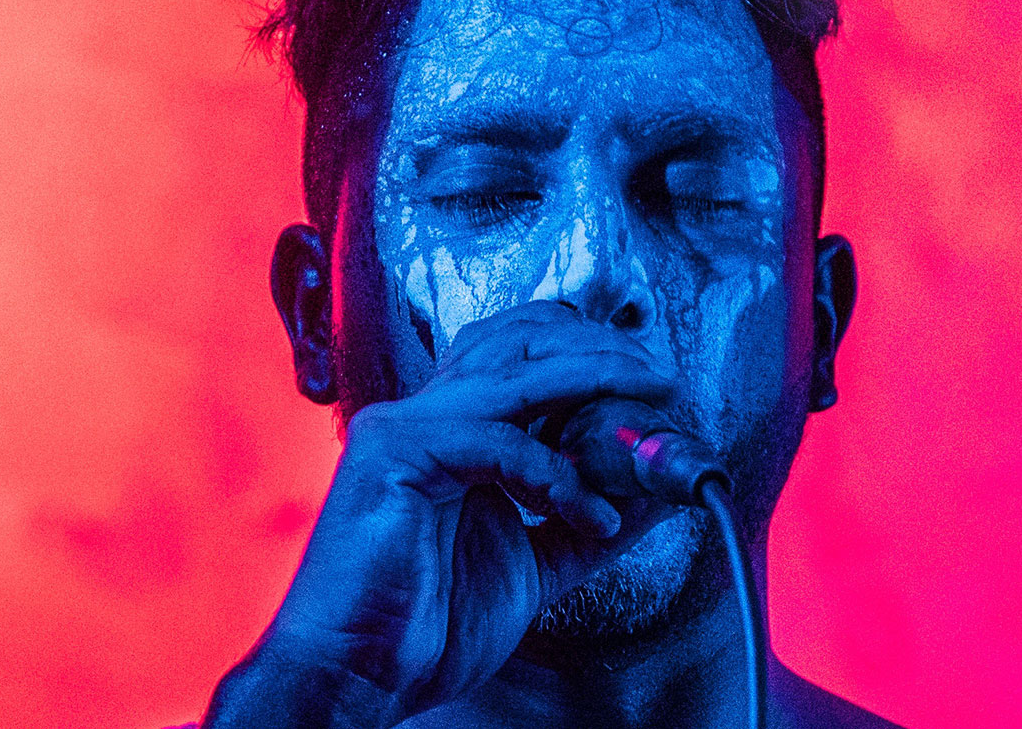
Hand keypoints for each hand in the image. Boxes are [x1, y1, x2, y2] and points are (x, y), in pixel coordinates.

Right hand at [205, 301, 678, 728]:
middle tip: (662, 381)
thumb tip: (645, 494)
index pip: (520, 358)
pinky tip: (592, 516)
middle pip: (520, 343)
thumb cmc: (421, 630)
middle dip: (602, 353)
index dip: (590, 356)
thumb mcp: (531, 564)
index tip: (653, 385)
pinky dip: (560, 477)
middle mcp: (419, 418)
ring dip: (596, 382)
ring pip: (515, 373)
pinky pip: (501, 441)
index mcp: (444, 435)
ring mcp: (402, 429)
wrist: (358, 677)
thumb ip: (582, 522)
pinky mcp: (394, 452)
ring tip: (651, 407)